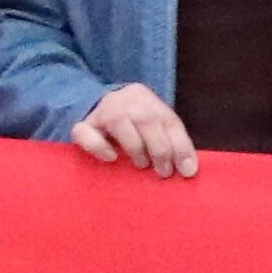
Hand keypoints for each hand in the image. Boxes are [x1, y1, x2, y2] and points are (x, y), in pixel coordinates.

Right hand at [65, 81, 202, 178]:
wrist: (94, 103)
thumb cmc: (133, 123)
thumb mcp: (155, 124)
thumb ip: (170, 140)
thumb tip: (189, 170)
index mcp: (148, 99)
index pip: (169, 120)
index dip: (181, 146)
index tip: (188, 171)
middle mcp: (126, 100)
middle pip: (146, 120)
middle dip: (160, 149)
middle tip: (164, 172)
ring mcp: (102, 111)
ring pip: (119, 124)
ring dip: (135, 148)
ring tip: (142, 164)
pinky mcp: (83, 125)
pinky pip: (86, 134)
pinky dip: (99, 147)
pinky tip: (111, 158)